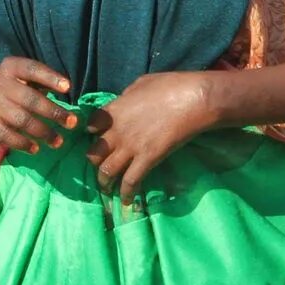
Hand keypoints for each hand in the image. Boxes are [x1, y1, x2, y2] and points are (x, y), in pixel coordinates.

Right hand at [0, 56, 76, 153]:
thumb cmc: (12, 90)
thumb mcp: (23, 79)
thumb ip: (42, 82)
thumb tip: (67, 91)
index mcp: (11, 68)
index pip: (31, 69)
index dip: (49, 77)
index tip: (67, 88)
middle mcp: (0, 84)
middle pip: (30, 99)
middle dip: (53, 112)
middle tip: (72, 122)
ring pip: (21, 120)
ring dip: (43, 132)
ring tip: (58, 141)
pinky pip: (7, 135)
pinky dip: (22, 143)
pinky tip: (36, 149)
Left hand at [81, 71, 219, 199]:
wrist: (194, 99)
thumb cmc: (171, 86)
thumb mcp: (140, 84)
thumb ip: (126, 97)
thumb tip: (123, 102)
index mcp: (114, 110)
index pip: (90, 126)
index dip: (92, 133)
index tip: (96, 138)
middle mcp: (116, 132)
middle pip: (93, 153)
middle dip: (95, 162)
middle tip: (101, 166)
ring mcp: (131, 147)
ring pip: (107, 171)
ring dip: (104, 182)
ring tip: (107, 189)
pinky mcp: (148, 160)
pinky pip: (130, 182)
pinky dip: (126, 193)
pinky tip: (127, 200)